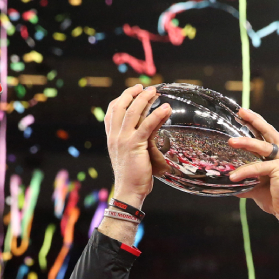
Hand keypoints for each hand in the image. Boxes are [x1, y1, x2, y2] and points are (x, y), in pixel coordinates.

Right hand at [105, 84, 171, 204]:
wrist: (129, 191)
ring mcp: (123, 140)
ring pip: (133, 113)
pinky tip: (166, 108)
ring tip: (155, 91)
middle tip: (145, 87)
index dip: (121, 99)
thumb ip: (133, 141)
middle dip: (132, 93)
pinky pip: (147, 125)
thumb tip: (147, 131)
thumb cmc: (133, 177)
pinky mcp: (135, 145)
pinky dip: (157, 115)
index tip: (132, 91)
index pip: (112, 112)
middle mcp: (115, 137)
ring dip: (145, 99)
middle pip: (121, 107)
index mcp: (112, 138)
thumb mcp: (129, 155)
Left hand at [227, 109, 278, 218]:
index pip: (266, 132)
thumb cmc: (274, 197)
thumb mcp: (255, 183)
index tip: (243, 111)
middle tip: (240, 113)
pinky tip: (233, 177)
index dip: (255, 121)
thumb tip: (226, 176)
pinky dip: (245, 171)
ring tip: (230, 142)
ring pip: (261, 147)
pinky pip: (259, 167)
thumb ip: (244, 177)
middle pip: (267, 132)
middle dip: (253, 121)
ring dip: (245, 143)